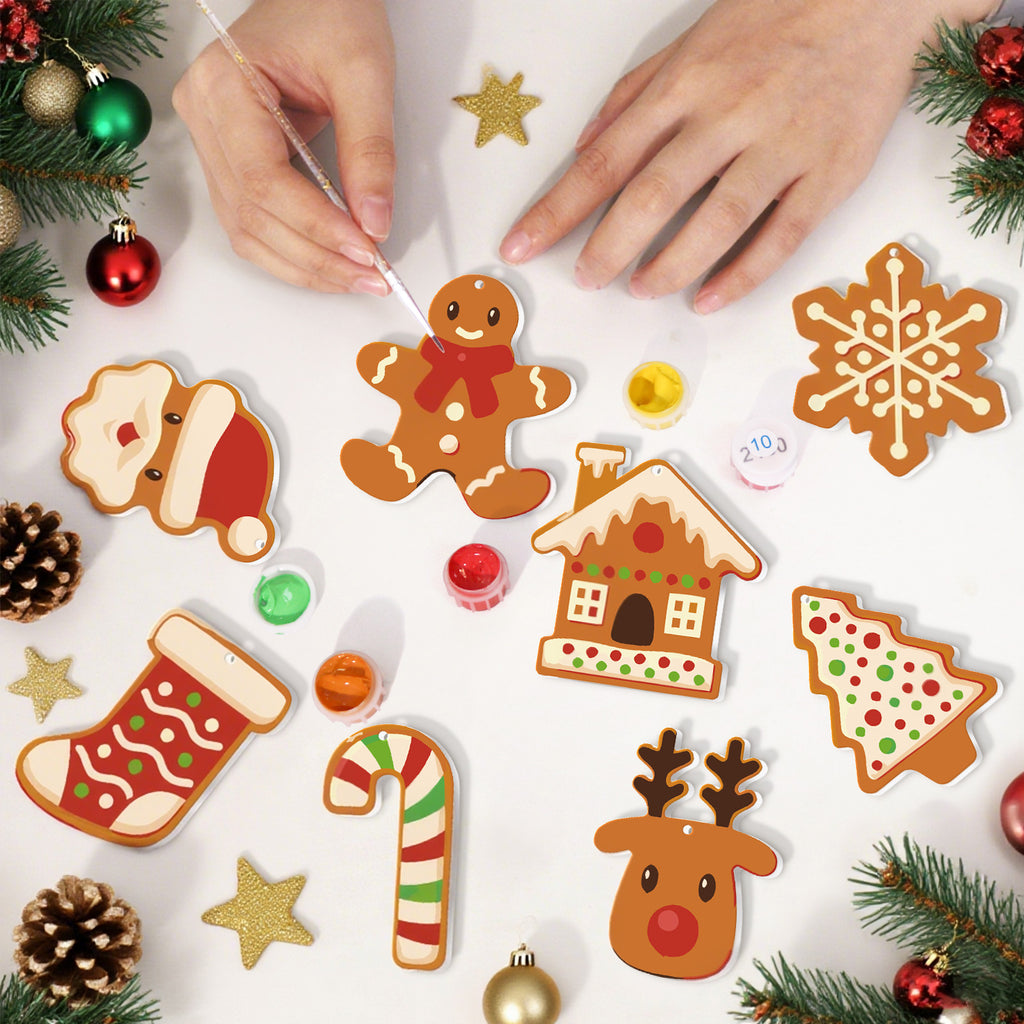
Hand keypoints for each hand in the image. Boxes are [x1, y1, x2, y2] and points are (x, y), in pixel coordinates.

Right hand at [173, 0, 394, 293]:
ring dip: (305, 266)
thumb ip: (371, 151)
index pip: (265, 181)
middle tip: (372, 277)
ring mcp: (209, 142)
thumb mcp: (364, 73)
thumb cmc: (331, 12)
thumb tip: (375, 223)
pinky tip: (332, 263)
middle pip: (252, 216)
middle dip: (316, 257)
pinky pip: (252, 223)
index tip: (367, 250)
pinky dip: (293, 252)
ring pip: (247, 231)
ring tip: (358, 277)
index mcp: (222, 86)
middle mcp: (202, 117)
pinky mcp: (228, 161)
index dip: (316, 227)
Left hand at [499, 0, 992, 311]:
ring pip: (717, 221)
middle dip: (608, 247)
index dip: (557, 210)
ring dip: (671, 266)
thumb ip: (633, 97)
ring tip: (641, 289)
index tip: (520, 246)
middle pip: (653, 195)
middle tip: (586, 280)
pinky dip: (742, 275)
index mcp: (684, 85)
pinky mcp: (829, 173)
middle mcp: (728, 116)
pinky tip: (708, 299)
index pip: (605, 160)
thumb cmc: (773, 16)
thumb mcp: (689, 42)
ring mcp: (782, 145)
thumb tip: (583, 148)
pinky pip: (781, 236)